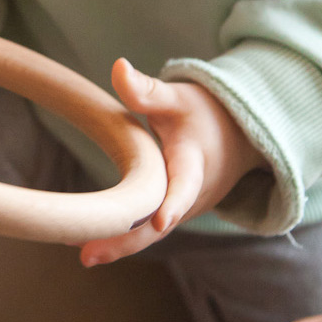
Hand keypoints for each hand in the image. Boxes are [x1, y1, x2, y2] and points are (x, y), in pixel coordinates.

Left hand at [80, 59, 265, 265]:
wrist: (238, 138)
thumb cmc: (205, 114)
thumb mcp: (179, 98)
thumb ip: (148, 90)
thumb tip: (118, 66)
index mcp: (196, 163)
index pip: (186, 186)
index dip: (174, 203)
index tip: (161, 221)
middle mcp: (193, 196)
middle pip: (160, 226)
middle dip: (126, 242)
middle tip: (88, 255)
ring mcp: (184, 211)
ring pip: (151, 235)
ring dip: (119, 245)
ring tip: (83, 253)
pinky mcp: (174, 216)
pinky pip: (149, 232)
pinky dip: (123, 240)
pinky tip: (88, 245)